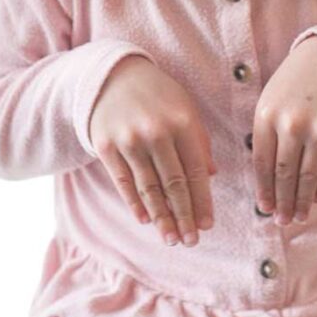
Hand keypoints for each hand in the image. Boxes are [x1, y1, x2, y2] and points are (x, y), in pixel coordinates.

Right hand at [89, 55, 216, 247]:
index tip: (207, 225)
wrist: (114, 75)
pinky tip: (145, 219)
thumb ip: (199, 140)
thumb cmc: (158, 94)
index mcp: (181, 121)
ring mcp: (129, 139)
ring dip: (161, 217)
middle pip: (173, 184)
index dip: (202, 201)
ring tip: (171, 239)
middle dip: (184, 216)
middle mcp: (156, 131)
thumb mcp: (185, 107)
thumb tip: (210, 176)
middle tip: (190, 241)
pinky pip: (123, 182)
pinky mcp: (106, 146)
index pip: (195, 170)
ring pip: (148, 187)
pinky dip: (135, 203)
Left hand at [252, 34, 316, 224]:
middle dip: (283, 203)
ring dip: (303, 202)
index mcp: (267, 115)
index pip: (263, 164)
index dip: (264, 191)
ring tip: (299, 217)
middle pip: (285, 175)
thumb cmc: (294, 84)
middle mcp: (291, 123)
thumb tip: (264, 181)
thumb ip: (265, 135)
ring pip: (308, 177)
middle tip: (282, 221)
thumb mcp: (271, 100)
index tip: (265, 209)